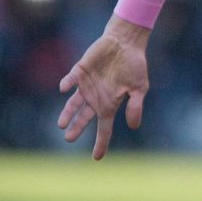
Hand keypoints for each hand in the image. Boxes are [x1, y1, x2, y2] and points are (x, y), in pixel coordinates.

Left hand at [58, 16, 151, 159]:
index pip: (104, 127)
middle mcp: (95, 97)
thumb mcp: (140, 87)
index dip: (101, 142)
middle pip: (84, 117)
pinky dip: (67, 84)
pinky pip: (70, 79)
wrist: (126, 43)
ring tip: (61, 124)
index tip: (97, 158)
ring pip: (73, 103)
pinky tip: (65, 88)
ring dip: (68, 112)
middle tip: (69, 138)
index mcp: (109, 103)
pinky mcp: (80, 71)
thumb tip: (134, 126)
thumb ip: (136, 105)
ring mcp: (86, 85)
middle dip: (76, 128)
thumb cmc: (134, 65)